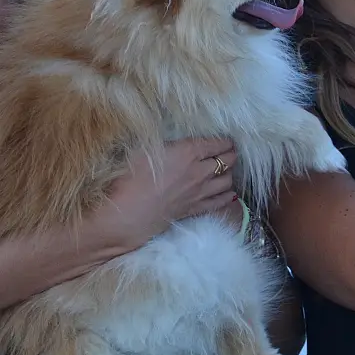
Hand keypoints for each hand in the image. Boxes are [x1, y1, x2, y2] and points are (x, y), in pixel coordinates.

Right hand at [100, 137, 238, 250]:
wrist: (124, 214)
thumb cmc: (129, 177)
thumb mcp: (147, 149)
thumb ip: (168, 144)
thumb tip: (177, 142)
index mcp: (189, 152)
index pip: (218, 143)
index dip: (225, 140)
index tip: (226, 140)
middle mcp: (200, 171)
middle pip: (228, 161)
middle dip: (230, 155)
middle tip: (228, 153)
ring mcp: (199, 192)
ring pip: (227, 181)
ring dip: (229, 174)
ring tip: (225, 170)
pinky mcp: (195, 209)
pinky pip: (220, 201)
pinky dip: (227, 195)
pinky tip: (228, 192)